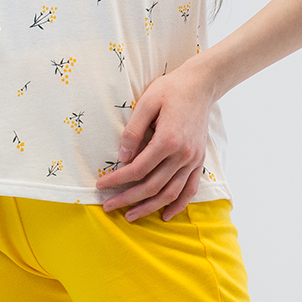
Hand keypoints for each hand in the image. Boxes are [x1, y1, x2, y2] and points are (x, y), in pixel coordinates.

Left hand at [97, 58, 215, 220]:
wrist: (201, 85)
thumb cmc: (171, 90)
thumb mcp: (146, 103)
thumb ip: (133, 131)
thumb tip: (122, 157)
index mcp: (167, 140)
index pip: (137, 169)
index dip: (117, 180)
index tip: (100, 185)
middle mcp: (182, 155)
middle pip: (152, 186)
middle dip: (128, 199)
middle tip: (108, 206)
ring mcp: (193, 160)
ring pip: (170, 193)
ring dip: (150, 207)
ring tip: (131, 215)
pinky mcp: (199, 161)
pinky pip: (190, 189)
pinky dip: (179, 205)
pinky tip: (165, 214)